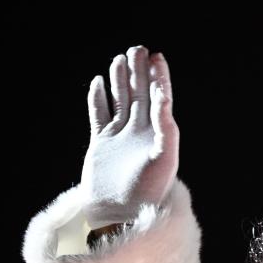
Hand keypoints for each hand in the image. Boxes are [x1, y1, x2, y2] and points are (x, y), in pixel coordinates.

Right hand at [80, 45, 179, 228]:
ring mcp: (119, 137)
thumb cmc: (148, 190)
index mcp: (158, 132)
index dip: (159, 77)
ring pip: (120, 101)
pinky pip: (99, 116)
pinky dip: (97, 99)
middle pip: (139, 94)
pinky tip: (97, 83)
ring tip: (119, 59)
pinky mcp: (101, 144)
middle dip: (139, 72)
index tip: (157, 56)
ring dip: (120, 81)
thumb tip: (164, 97)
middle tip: (138, 48)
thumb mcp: (164, 155)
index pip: (159, 97)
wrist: (122, 214)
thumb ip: (165, 125)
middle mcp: (139, 132)